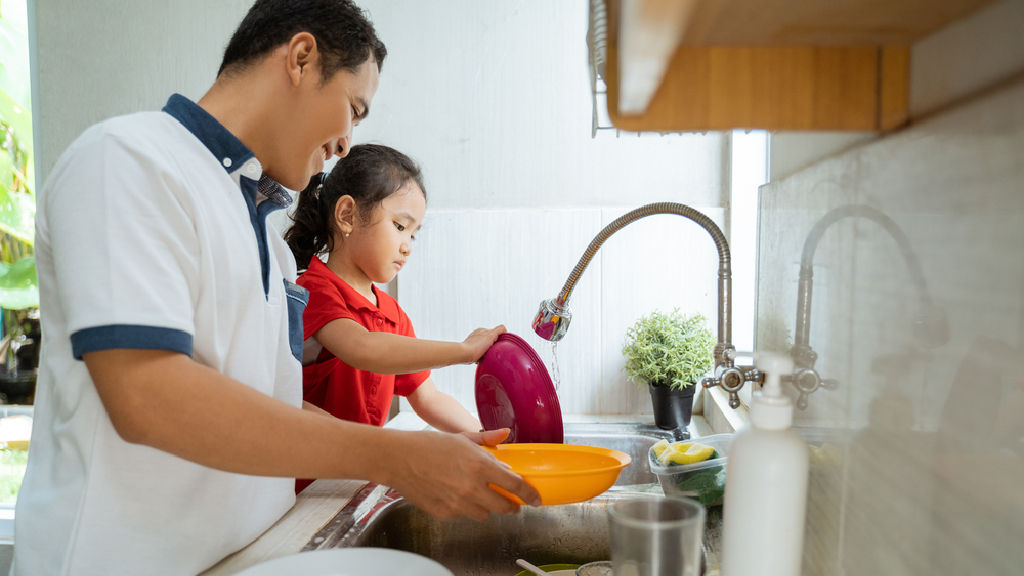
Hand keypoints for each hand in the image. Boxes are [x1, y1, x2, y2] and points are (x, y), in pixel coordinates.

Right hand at [383, 429, 540, 521]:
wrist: (398, 459)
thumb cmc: (428, 445)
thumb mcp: (462, 437)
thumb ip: (487, 439)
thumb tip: (505, 434)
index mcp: (480, 466)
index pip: (515, 486)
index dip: (529, 494)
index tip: (535, 499)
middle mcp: (472, 488)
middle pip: (504, 507)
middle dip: (511, 506)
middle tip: (512, 503)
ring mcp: (458, 504)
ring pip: (484, 514)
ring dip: (487, 506)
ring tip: (478, 494)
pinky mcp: (445, 513)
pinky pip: (464, 516)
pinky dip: (465, 508)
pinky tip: (457, 495)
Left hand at [462, 324, 506, 362]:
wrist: (464, 355)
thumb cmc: (476, 345)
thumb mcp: (491, 334)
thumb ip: (499, 330)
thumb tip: (505, 330)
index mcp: (482, 330)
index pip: (495, 334)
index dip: (498, 340)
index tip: (497, 345)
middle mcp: (477, 336)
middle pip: (491, 342)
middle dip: (493, 348)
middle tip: (492, 352)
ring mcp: (474, 344)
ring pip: (486, 350)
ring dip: (487, 354)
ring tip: (486, 356)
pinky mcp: (471, 352)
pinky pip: (480, 356)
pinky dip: (482, 358)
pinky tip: (481, 359)